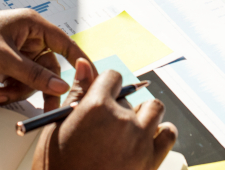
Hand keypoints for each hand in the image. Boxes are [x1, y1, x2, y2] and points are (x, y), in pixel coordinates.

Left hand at [0, 9, 89, 111]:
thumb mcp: (4, 58)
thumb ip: (34, 74)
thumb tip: (60, 86)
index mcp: (31, 24)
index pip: (64, 42)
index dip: (79, 59)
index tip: (90, 76)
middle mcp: (27, 37)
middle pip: (48, 68)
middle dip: (38, 87)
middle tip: (45, 108)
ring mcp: (17, 52)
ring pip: (32, 79)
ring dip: (15, 91)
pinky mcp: (6, 65)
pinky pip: (17, 83)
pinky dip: (5, 92)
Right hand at [34, 59, 177, 169]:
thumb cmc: (56, 168)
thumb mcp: (56, 127)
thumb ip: (75, 93)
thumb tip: (85, 65)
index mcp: (96, 107)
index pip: (112, 77)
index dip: (105, 86)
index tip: (102, 96)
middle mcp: (122, 120)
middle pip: (130, 96)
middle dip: (119, 105)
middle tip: (106, 124)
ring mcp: (140, 141)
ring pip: (154, 109)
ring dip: (144, 114)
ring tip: (129, 128)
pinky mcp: (151, 161)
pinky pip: (168, 134)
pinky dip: (161, 132)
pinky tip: (147, 139)